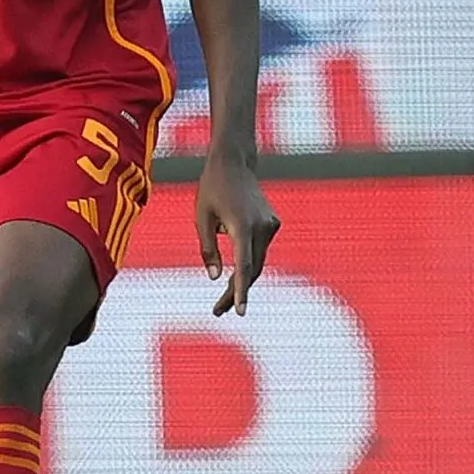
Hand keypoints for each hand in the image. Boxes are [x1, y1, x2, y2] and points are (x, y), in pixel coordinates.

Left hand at [196, 145, 279, 315]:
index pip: (243, 266)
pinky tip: (235, 268)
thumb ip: (208, 249)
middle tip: (219, 311)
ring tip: (224, 300)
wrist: (234, 162)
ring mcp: (270, 225)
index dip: (240, 291)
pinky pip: (259, 250)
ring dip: (243, 280)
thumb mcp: (201, 218)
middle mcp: (261, 227)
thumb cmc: (212, 188)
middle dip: (237, 292)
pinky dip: (248, 263)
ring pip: (257, 262)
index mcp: (242, 226)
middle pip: (252, 270)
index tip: (240, 311)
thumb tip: (216, 278)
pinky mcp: (272, 224)